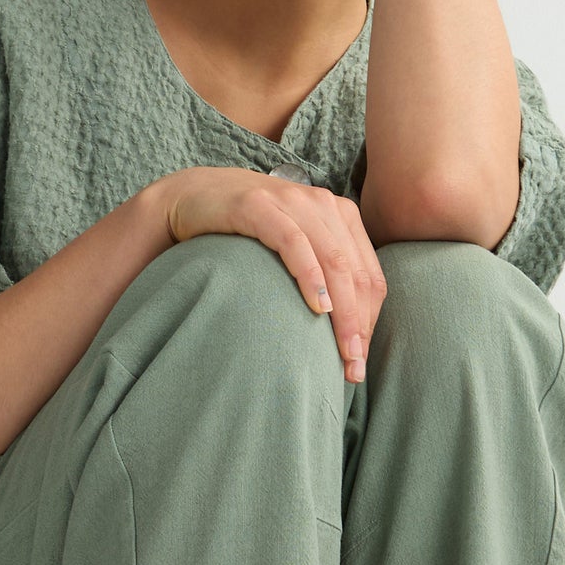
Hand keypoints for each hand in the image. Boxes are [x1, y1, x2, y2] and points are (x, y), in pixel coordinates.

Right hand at [152, 166, 386, 381]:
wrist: (193, 196)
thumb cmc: (245, 232)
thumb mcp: (294, 245)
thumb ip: (322, 270)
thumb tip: (346, 328)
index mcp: (340, 215)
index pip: (369, 275)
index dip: (371, 321)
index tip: (360, 360)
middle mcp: (323, 205)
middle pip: (356, 274)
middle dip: (360, 326)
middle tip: (354, 369)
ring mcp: (292, 202)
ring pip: (334, 262)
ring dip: (343, 312)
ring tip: (343, 352)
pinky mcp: (259, 205)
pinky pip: (294, 244)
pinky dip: (310, 277)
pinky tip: (318, 308)